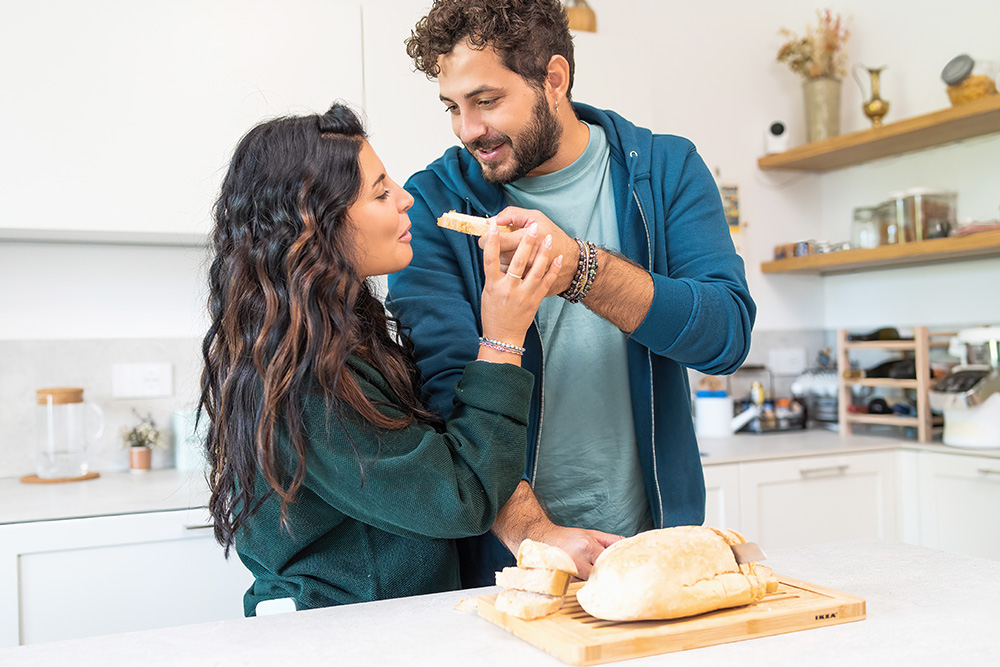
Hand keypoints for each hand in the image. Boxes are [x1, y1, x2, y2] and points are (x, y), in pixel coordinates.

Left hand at [479, 206, 578, 296]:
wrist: (572, 262)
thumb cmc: (551, 235)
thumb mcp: (535, 217)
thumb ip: (512, 215)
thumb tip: (492, 221)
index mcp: (528, 240)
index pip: (499, 241)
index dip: (488, 237)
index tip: (488, 233)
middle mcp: (525, 260)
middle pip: (498, 255)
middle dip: (492, 247)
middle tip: (493, 241)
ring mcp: (526, 276)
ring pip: (502, 268)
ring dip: (500, 259)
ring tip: (507, 251)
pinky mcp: (527, 285)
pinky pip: (509, 279)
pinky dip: (507, 271)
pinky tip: (511, 265)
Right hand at [479, 221, 561, 349]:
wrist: (503, 336)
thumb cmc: (493, 314)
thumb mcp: (487, 292)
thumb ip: (493, 274)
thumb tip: (496, 252)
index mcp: (493, 285)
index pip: (491, 259)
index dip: (492, 240)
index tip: (492, 224)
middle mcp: (508, 289)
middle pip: (517, 261)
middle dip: (525, 242)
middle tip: (532, 227)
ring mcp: (523, 295)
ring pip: (535, 270)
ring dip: (542, 252)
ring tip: (547, 238)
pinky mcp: (534, 301)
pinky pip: (545, 282)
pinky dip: (552, 269)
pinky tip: (556, 258)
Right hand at [529, 524, 623, 579]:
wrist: (542, 537)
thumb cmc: (569, 537)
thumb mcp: (592, 533)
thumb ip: (612, 541)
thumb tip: (630, 547)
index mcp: (587, 547)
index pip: (608, 563)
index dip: (616, 568)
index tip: (625, 574)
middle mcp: (578, 560)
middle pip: (600, 577)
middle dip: (608, 580)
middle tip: (618, 584)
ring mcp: (569, 572)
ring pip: (589, 585)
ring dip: (596, 584)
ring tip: (602, 584)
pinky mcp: (562, 580)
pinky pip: (579, 587)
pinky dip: (584, 587)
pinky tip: (586, 584)